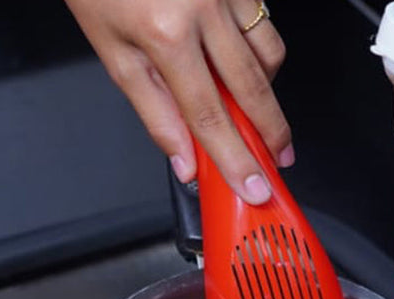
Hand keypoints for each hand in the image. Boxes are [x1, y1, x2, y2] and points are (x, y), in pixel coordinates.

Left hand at [64, 0, 291, 204]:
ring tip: (257, 113)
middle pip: (254, 89)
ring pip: (269, 54)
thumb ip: (154, 110)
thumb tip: (184, 159)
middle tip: (279, 160)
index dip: (235, 158)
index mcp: (166, 34)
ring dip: (267, 91)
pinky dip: (260, 51)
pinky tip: (244, 63)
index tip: (252, 186)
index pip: (209, 115)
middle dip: (271, 132)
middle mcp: (204, 9)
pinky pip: (263, 22)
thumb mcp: (113, 51)